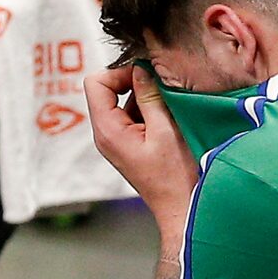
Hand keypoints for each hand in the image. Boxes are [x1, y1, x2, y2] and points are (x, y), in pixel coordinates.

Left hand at [88, 62, 199, 236]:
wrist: (182, 208)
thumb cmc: (175, 178)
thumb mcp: (165, 131)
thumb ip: (150, 97)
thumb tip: (141, 70)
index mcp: (108, 131)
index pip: (96, 82)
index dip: (120, 72)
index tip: (145, 76)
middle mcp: (106, 135)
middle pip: (107, 90)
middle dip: (135, 84)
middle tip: (162, 90)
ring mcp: (116, 140)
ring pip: (123, 102)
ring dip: (146, 98)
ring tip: (170, 111)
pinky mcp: (129, 144)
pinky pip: (133, 116)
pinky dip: (151, 111)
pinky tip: (170, 122)